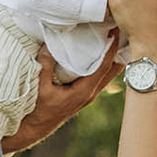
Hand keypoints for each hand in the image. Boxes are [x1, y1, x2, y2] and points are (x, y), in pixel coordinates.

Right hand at [1, 41, 118, 153]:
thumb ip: (45, 65)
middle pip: (112, 69)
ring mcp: (89, 93)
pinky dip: (102, 62)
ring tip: (112, 37)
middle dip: (117, 51)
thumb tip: (48, 44)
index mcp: (84, 91)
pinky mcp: (85, 93)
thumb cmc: (38, 109)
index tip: (115, 32)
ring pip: (107, 73)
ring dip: (111, 56)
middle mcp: (91, 92)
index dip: (111, 48)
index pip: (103, 66)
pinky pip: (99, 75)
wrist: (37, 126)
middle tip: (119, 30)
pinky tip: (99, 51)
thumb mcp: (40, 86)